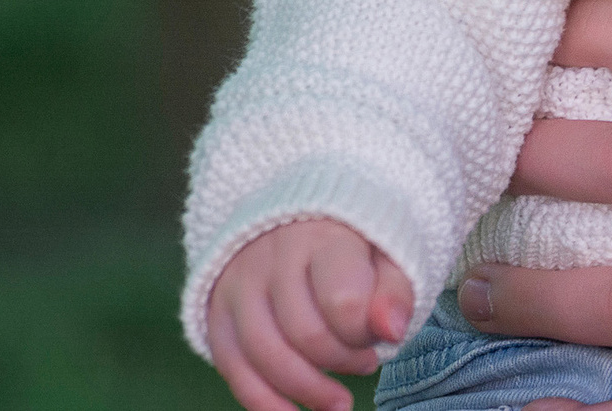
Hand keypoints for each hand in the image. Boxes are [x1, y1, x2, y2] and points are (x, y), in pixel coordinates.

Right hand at [204, 217, 413, 410]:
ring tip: (339, 402)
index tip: (384, 337)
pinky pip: (232, 369)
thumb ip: (395, 290)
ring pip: (265, 356)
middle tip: (367, 362)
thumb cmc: (352, 245)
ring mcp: (238, 287)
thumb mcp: (387, 253)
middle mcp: (272, 259)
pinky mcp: (216, 313)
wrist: (294, 219)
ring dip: (307, 390)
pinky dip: (264, 402)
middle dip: (342, 361)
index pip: (342, 301)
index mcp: (322, 238)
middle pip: (303, 334)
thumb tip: (392, 331)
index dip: (365, 333)